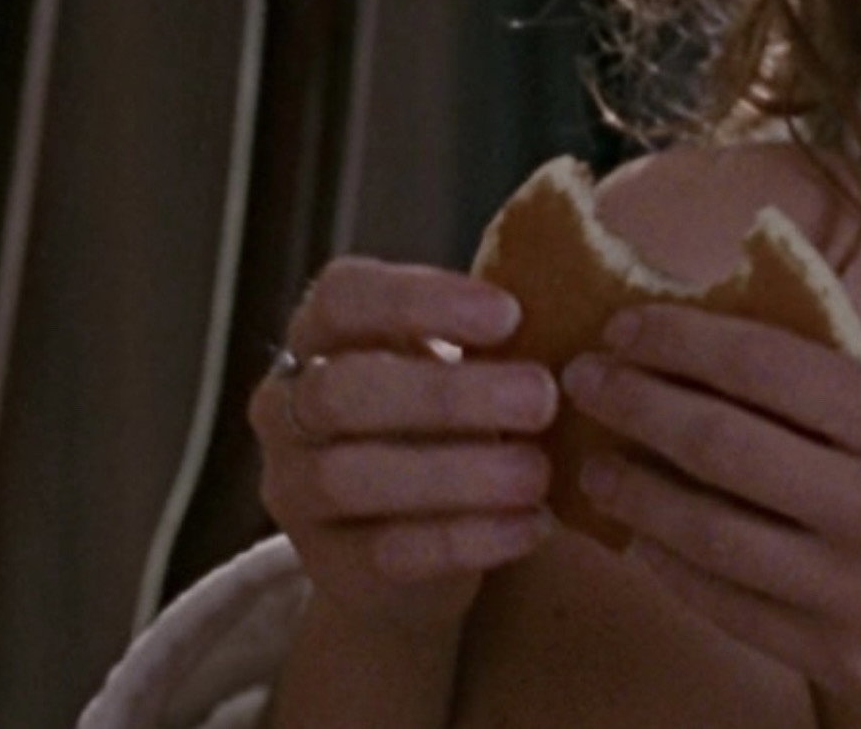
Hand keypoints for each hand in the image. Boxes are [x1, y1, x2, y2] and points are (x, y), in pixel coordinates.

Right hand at [251, 257, 559, 639]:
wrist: (418, 546)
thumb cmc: (451, 423)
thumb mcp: (464, 367)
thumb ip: (491, 341)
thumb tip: (575, 306)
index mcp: (321, 336)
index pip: (342, 296)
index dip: (420, 300)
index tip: (510, 315)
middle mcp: (285, 408)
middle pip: (342, 390)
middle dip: (447, 394)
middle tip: (543, 398)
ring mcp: (293, 489)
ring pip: (349, 477)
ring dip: (456, 473)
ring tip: (538, 473)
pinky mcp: (326, 564)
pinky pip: (385, 552)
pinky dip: (466, 539)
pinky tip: (531, 525)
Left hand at [563, 305, 860, 728]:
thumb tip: (744, 374)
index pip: (769, 368)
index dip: (682, 341)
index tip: (628, 326)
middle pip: (720, 441)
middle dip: (635, 402)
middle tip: (584, 381)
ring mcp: (858, 594)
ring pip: (706, 530)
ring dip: (636, 490)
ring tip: (597, 463)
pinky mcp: (845, 664)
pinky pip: (730, 607)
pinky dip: (674, 570)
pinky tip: (645, 544)